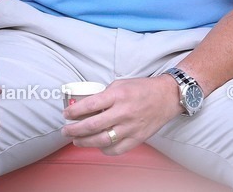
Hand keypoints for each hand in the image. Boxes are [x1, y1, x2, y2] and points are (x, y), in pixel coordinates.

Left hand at [62, 75, 182, 154]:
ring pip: (101, 140)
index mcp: (118, 95)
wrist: (166, 96)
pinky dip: (103, 149)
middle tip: (66, 130)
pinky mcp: (137, 138)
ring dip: (84, 142)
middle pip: (92, 126)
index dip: (74, 111)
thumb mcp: (121, 84)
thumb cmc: (142, 89)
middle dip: (74, 130)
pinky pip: (116, 149)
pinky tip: (97, 145)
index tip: (66, 114)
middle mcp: (124, 112)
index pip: (90, 105)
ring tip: (76, 140)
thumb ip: (104, 95)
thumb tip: (85, 105)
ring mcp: (131, 127)